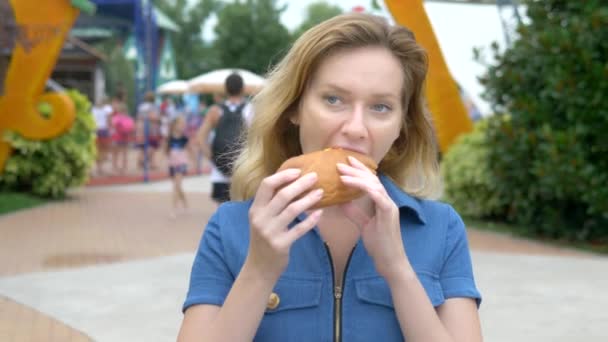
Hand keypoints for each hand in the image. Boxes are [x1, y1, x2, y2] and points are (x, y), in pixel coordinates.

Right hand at [245, 169, 323, 280]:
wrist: (259, 267)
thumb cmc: (264, 239)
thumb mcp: (261, 220)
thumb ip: (272, 204)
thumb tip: (292, 183)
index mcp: (255, 209)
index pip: (266, 185)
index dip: (283, 176)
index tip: (298, 171)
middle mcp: (260, 218)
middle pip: (282, 195)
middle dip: (300, 184)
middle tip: (315, 177)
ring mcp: (270, 232)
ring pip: (293, 210)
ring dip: (308, 199)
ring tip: (321, 192)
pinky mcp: (281, 244)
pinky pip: (300, 229)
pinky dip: (311, 220)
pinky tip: (320, 213)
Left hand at [337, 156, 410, 281]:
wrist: (390, 261)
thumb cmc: (379, 245)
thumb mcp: (362, 225)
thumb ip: (354, 212)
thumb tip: (341, 201)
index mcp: (382, 202)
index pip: (370, 181)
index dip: (359, 170)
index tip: (346, 161)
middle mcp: (387, 201)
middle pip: (372, 179)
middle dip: (356, 170)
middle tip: (340, 163)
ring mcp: (389, 207)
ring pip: (374, 185)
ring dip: (357, 178)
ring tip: (342, 174)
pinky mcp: (389, 214)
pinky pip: (378, 198)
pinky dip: (367, 189)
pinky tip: (355, 185)